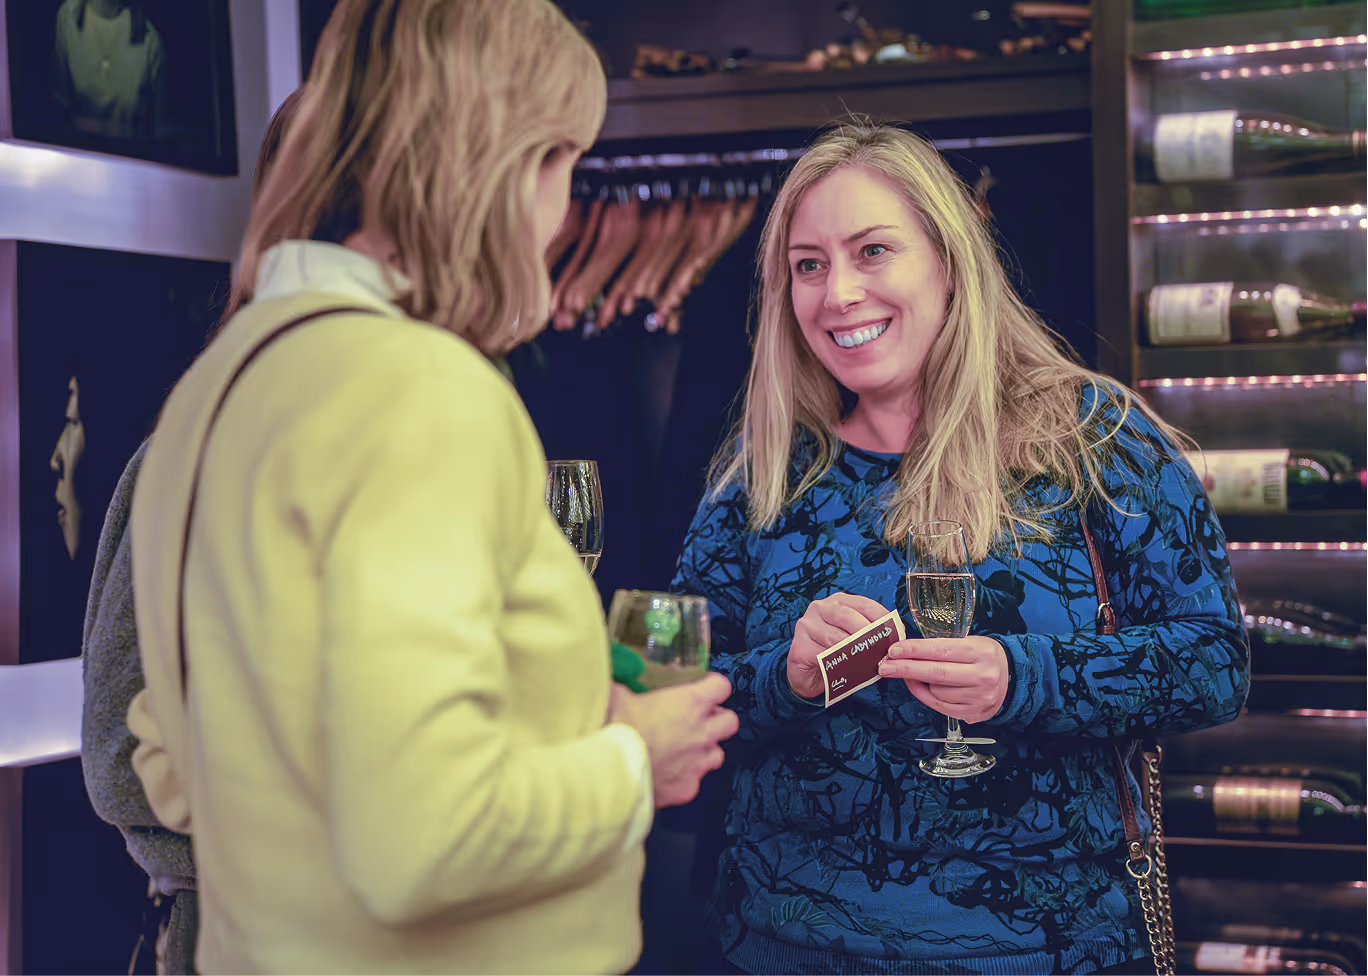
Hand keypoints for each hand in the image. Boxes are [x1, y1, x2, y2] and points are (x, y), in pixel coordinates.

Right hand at [607, 672, 738, 807]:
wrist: (608, 770)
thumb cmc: (615, 730)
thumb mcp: (616, 696)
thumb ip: (622, 688)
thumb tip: (611, 684)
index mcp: (689, 703)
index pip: (721, 687)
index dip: (713, 686)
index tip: (705, 687)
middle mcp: (700, 733)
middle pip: (730, 722)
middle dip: (717, 720)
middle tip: (699, 720)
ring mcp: (696, 763)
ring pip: (717, 754)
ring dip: (704, 750)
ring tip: (683, 749)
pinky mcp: (687, 788)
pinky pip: (694, 781)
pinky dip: (684, 778)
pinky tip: (666, 774)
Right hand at [787, 593, 889, 698]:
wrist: (807, 673)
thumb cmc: (834, 653)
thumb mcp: (853, 637)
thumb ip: (869, 632)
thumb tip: (896, 635)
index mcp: (837, 602)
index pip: (863, 604)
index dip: (881, 617)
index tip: (895, 631)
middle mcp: (820, 608)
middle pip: (848, 616)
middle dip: (868, 633)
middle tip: (883, 648)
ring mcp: (807, 625)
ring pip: (836, 637)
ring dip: (856, 650)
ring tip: (871, 660)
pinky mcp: (799, 645)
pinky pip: (823, 654)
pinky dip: (839, 662)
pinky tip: (851, 668)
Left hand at [877, 636, 1009, 723]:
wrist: (1011, 677)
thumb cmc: (982, 656)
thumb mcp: (968, 642)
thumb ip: (940, 648)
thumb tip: (905, 652)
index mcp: (980, 652)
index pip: (940, 650)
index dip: (914, 650)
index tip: (893, 650)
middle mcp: (983, 676)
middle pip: (936, 674)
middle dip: (906, 669)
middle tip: (884, 667)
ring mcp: (980, 698)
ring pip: (936, 692)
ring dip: (918, 683)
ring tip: (912, 674)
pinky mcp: (974, 713)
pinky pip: (940, 706)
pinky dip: (926, 696)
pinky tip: (920, 687)